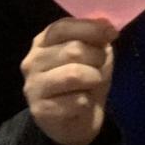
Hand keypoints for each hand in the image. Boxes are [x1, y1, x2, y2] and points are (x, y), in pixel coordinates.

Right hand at [21, 17, 116, 144]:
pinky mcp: (40, 110)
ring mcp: (34, 86)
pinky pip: (77, 100)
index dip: (91, 28)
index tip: (112, 34)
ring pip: (75, 75)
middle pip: (74, 50)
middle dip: (97, 58)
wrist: (77, 120)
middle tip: (100, 68)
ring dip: (94, 79)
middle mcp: (32, 61)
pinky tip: (82, 104)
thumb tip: (106, 25)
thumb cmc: (85, 81)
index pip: (63, 26)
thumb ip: (97, 37)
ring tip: (92, 85)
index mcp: (43, 41)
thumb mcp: (94, 54)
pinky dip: (88, 101)